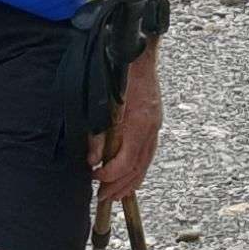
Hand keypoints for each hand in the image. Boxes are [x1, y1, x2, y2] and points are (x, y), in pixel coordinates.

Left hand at [90, 50, 161, 205]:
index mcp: (139, 123)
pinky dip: (138, 168)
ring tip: (117, 194)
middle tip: (103, 197)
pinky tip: (130, 175)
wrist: (137, 52)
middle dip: (120, 186)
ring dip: (131, 181)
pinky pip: (148, 153)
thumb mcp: (103, 104)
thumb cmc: (118, 75)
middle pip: (138, 168)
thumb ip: (98, 133)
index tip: (95, 178)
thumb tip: (93, 159)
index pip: (127, 161)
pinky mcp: (153, 121)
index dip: (110, 175)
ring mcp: (155, 125)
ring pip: (145, 163)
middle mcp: (151, 127)